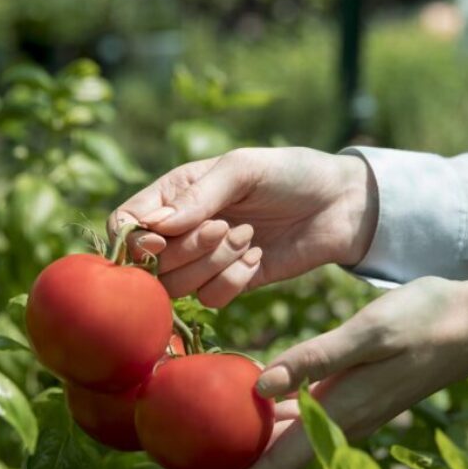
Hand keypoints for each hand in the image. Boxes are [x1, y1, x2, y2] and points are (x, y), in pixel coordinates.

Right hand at [107, 148, 377, 305]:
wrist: (342, 204)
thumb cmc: (291, 173)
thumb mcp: (244, 169)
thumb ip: (199, 195)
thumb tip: (155, 226)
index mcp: (176, 193)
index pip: (125, 222)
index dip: (133, 239)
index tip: (160, 240)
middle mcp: (184, 229)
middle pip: (151, 263)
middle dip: (189, 250)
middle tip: (229, 226)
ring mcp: (207, 260)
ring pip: (180, 286)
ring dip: (215, 264)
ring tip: (249, 237)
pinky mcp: (233, 283)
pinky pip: (212, 300)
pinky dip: (234, 282)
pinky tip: (258, 258)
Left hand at [192, 277, 467, 468]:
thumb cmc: (425, 320)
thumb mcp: (368, 333)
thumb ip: (315, 360)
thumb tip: (259, 388)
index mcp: (341, 411)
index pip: (278, 464)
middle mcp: (344, 420)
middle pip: (277, 459)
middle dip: (232, 464)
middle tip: (183, 455)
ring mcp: (353, 409)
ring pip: (290, 439)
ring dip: (250, 441)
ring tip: (208, 430)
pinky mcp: (359, 393)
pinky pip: (306, 417)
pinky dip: (275, 416)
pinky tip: (256, 397)